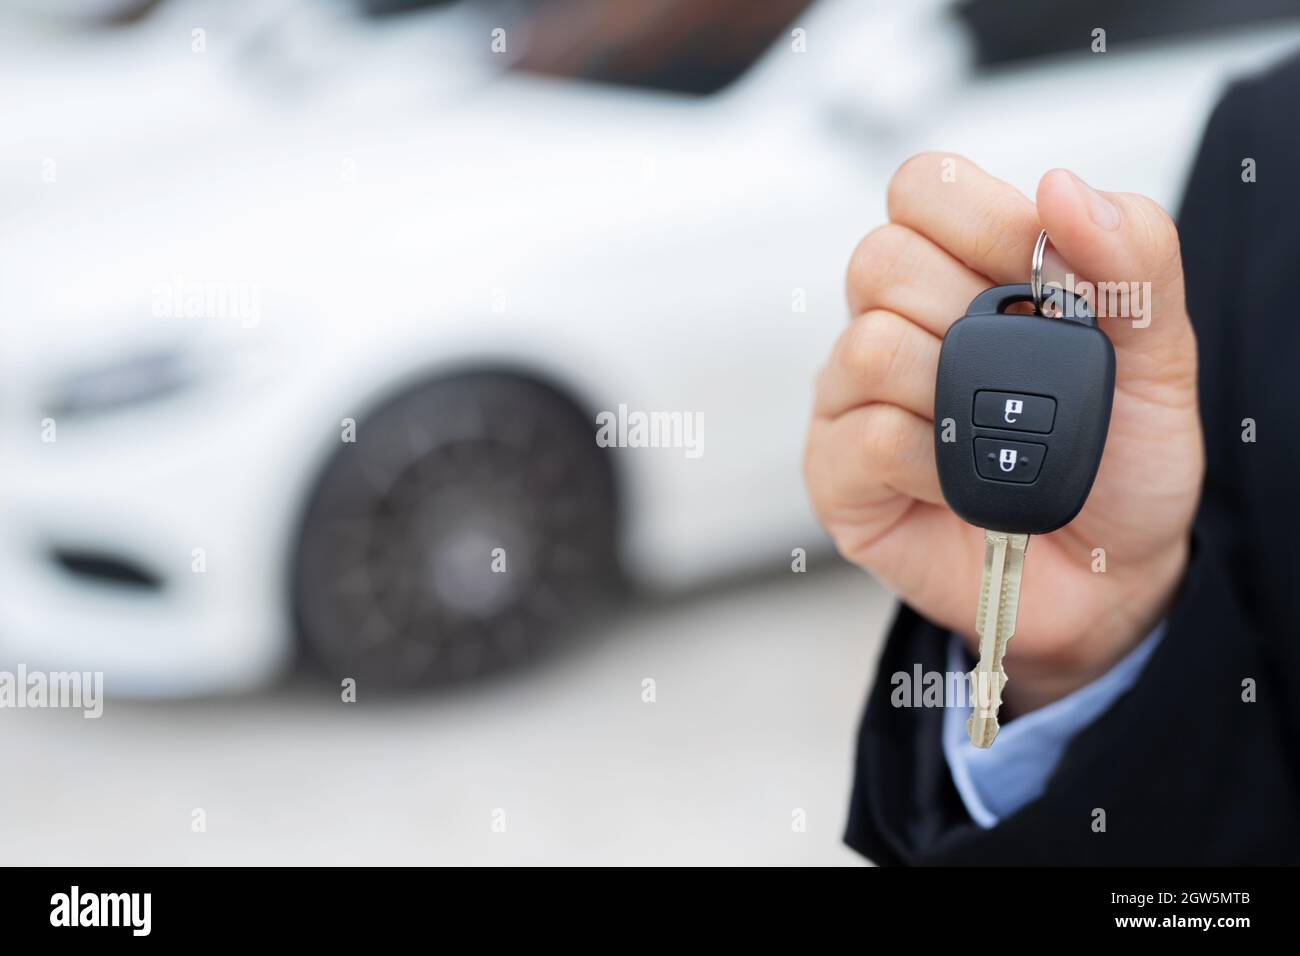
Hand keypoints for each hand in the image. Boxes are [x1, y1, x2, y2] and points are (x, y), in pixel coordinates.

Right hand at [804, 155, 1203, 714]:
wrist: (1104, 581)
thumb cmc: (1119, 464)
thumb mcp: (1161, 356)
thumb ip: (1134, 259)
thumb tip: (1062, 187)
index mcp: (962, 272)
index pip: (922, 187)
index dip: (979, 217)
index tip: (1040, 277)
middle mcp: (895, 324)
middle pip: (880, 259)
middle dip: (971, 317)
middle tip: (1022, 376)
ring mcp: (854, 398)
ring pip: (869, 347)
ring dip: (956, 400)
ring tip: (994, 440)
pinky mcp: (835, 472)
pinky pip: (866, 437)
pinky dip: (936, 467)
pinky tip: (963, 486)